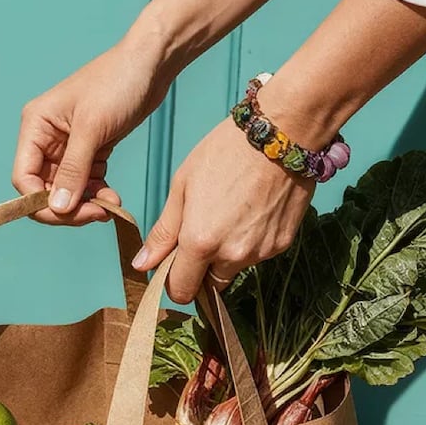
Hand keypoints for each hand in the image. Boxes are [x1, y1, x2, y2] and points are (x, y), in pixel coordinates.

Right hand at [13, 45, 168, 224]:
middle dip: (67, 207)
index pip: (23, 178)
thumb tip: (57, 207)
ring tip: (109, 207)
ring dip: (85, 204)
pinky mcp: (90, 150)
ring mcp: (68, 146)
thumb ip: (73, 170)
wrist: (152, 62)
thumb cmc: (118, 81)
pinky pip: (85, 183)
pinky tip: (112, 199)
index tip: (68, 214)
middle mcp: (46, 138)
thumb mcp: (93, 127)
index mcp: (35, 126)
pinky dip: (97, 194)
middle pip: (42, 189)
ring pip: (65, 190)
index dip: (40, 202)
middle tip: (95, 214)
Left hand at [134, 119, 315, 302]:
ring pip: (234, 269)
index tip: (174, 263)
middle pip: (209, 284)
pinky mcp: (283, 244)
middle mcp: (233, 255)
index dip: (173, 282)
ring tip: (230, 213)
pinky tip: (252, 211)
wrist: (282, 133)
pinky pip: (258, 255)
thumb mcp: (182, 187)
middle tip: (203, 233)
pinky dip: (250, 242)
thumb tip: (142, 265)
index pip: (181, 291)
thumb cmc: (225, 153)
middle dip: (201, 268)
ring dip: (227, 254)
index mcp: (201, 242)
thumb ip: (163, 232)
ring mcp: (261, 252)